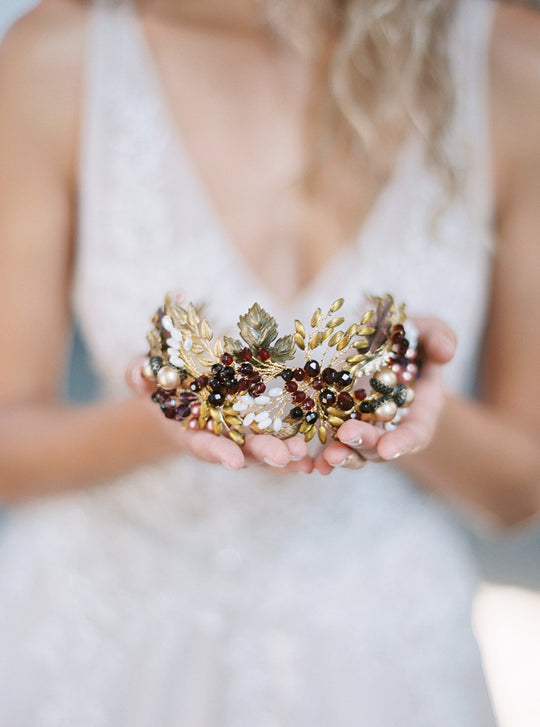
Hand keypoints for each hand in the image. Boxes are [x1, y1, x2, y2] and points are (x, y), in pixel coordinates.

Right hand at [125, 357, 312, 472]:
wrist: (177, 394)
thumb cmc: (159, 385)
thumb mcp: (143, 376)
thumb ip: (138, 374)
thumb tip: (141, 374)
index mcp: (191, 431)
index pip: (205, 444)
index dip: (219, 453)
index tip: (235, 462)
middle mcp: (219, 438)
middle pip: (244, 450)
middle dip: (264, 453)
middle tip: (286, 456)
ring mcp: (241, 435)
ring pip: (266, 447)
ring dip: (286, 452)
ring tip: (306, 454)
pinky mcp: (259, 425)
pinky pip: (279, 437)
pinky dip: (295, 450)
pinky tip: (314, 456)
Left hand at [313, 317, 456, 473]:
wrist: (378, 344)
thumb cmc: (408, 339)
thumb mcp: (425, 331)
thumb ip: (438, 337)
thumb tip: (446, 352)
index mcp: (418, 411)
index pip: (414, 434)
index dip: (402, 443)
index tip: (388, 449)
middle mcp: (390, 428)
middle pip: (379, 447)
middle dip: (364, 444)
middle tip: (346, 436)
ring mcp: (363, 430)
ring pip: (354, 452)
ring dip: (341, 456)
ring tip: (326, 457)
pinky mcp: (337, 425)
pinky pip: (329, 443)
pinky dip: (319, 455)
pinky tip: (308, 462)